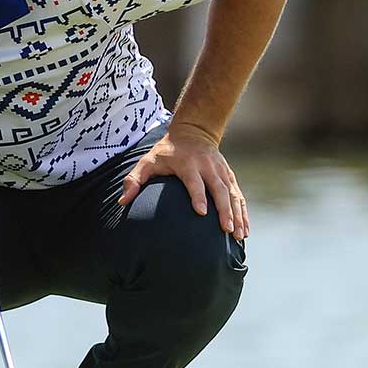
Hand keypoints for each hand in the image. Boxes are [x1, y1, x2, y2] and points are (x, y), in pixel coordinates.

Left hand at [119, 121, 247, 239]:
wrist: (193, 132)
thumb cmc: (166, 151)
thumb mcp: (147, 161)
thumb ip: (134, 180)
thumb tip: (122, 202)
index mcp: (188, 164)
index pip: (195, 182)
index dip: (198, 196)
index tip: (201, 213)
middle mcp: (208, 167)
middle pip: (219, 189)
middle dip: (224, 210)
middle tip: (227, 230)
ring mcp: (221, 171)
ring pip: (233, 194)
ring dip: (237, 214)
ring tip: (239, 235)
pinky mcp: (229, 176)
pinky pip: (239, 195)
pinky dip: (242, 212)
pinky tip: (244, 229)